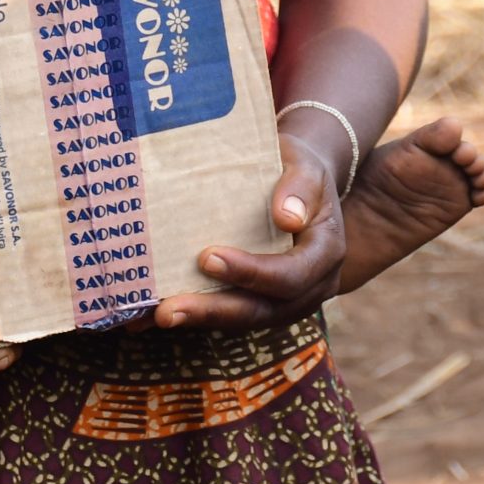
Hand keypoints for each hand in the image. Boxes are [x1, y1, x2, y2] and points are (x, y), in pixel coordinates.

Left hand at [151, 137, 344, 332]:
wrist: (299, 180)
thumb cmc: (297, 167)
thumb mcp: (305, 164)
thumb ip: (300, 186)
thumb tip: (288, 217)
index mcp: (326, 252)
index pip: (291, 275)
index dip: (251, 273)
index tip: (207, 257)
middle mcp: (311, 285)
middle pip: (264, 310)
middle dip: (214, 311)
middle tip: (169, 310)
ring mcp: (287, 299)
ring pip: (245, 318)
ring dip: (201, 319)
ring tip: (158, 315)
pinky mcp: (262, 300)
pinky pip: (231, 312)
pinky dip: (197, 313)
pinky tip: (157, 313)